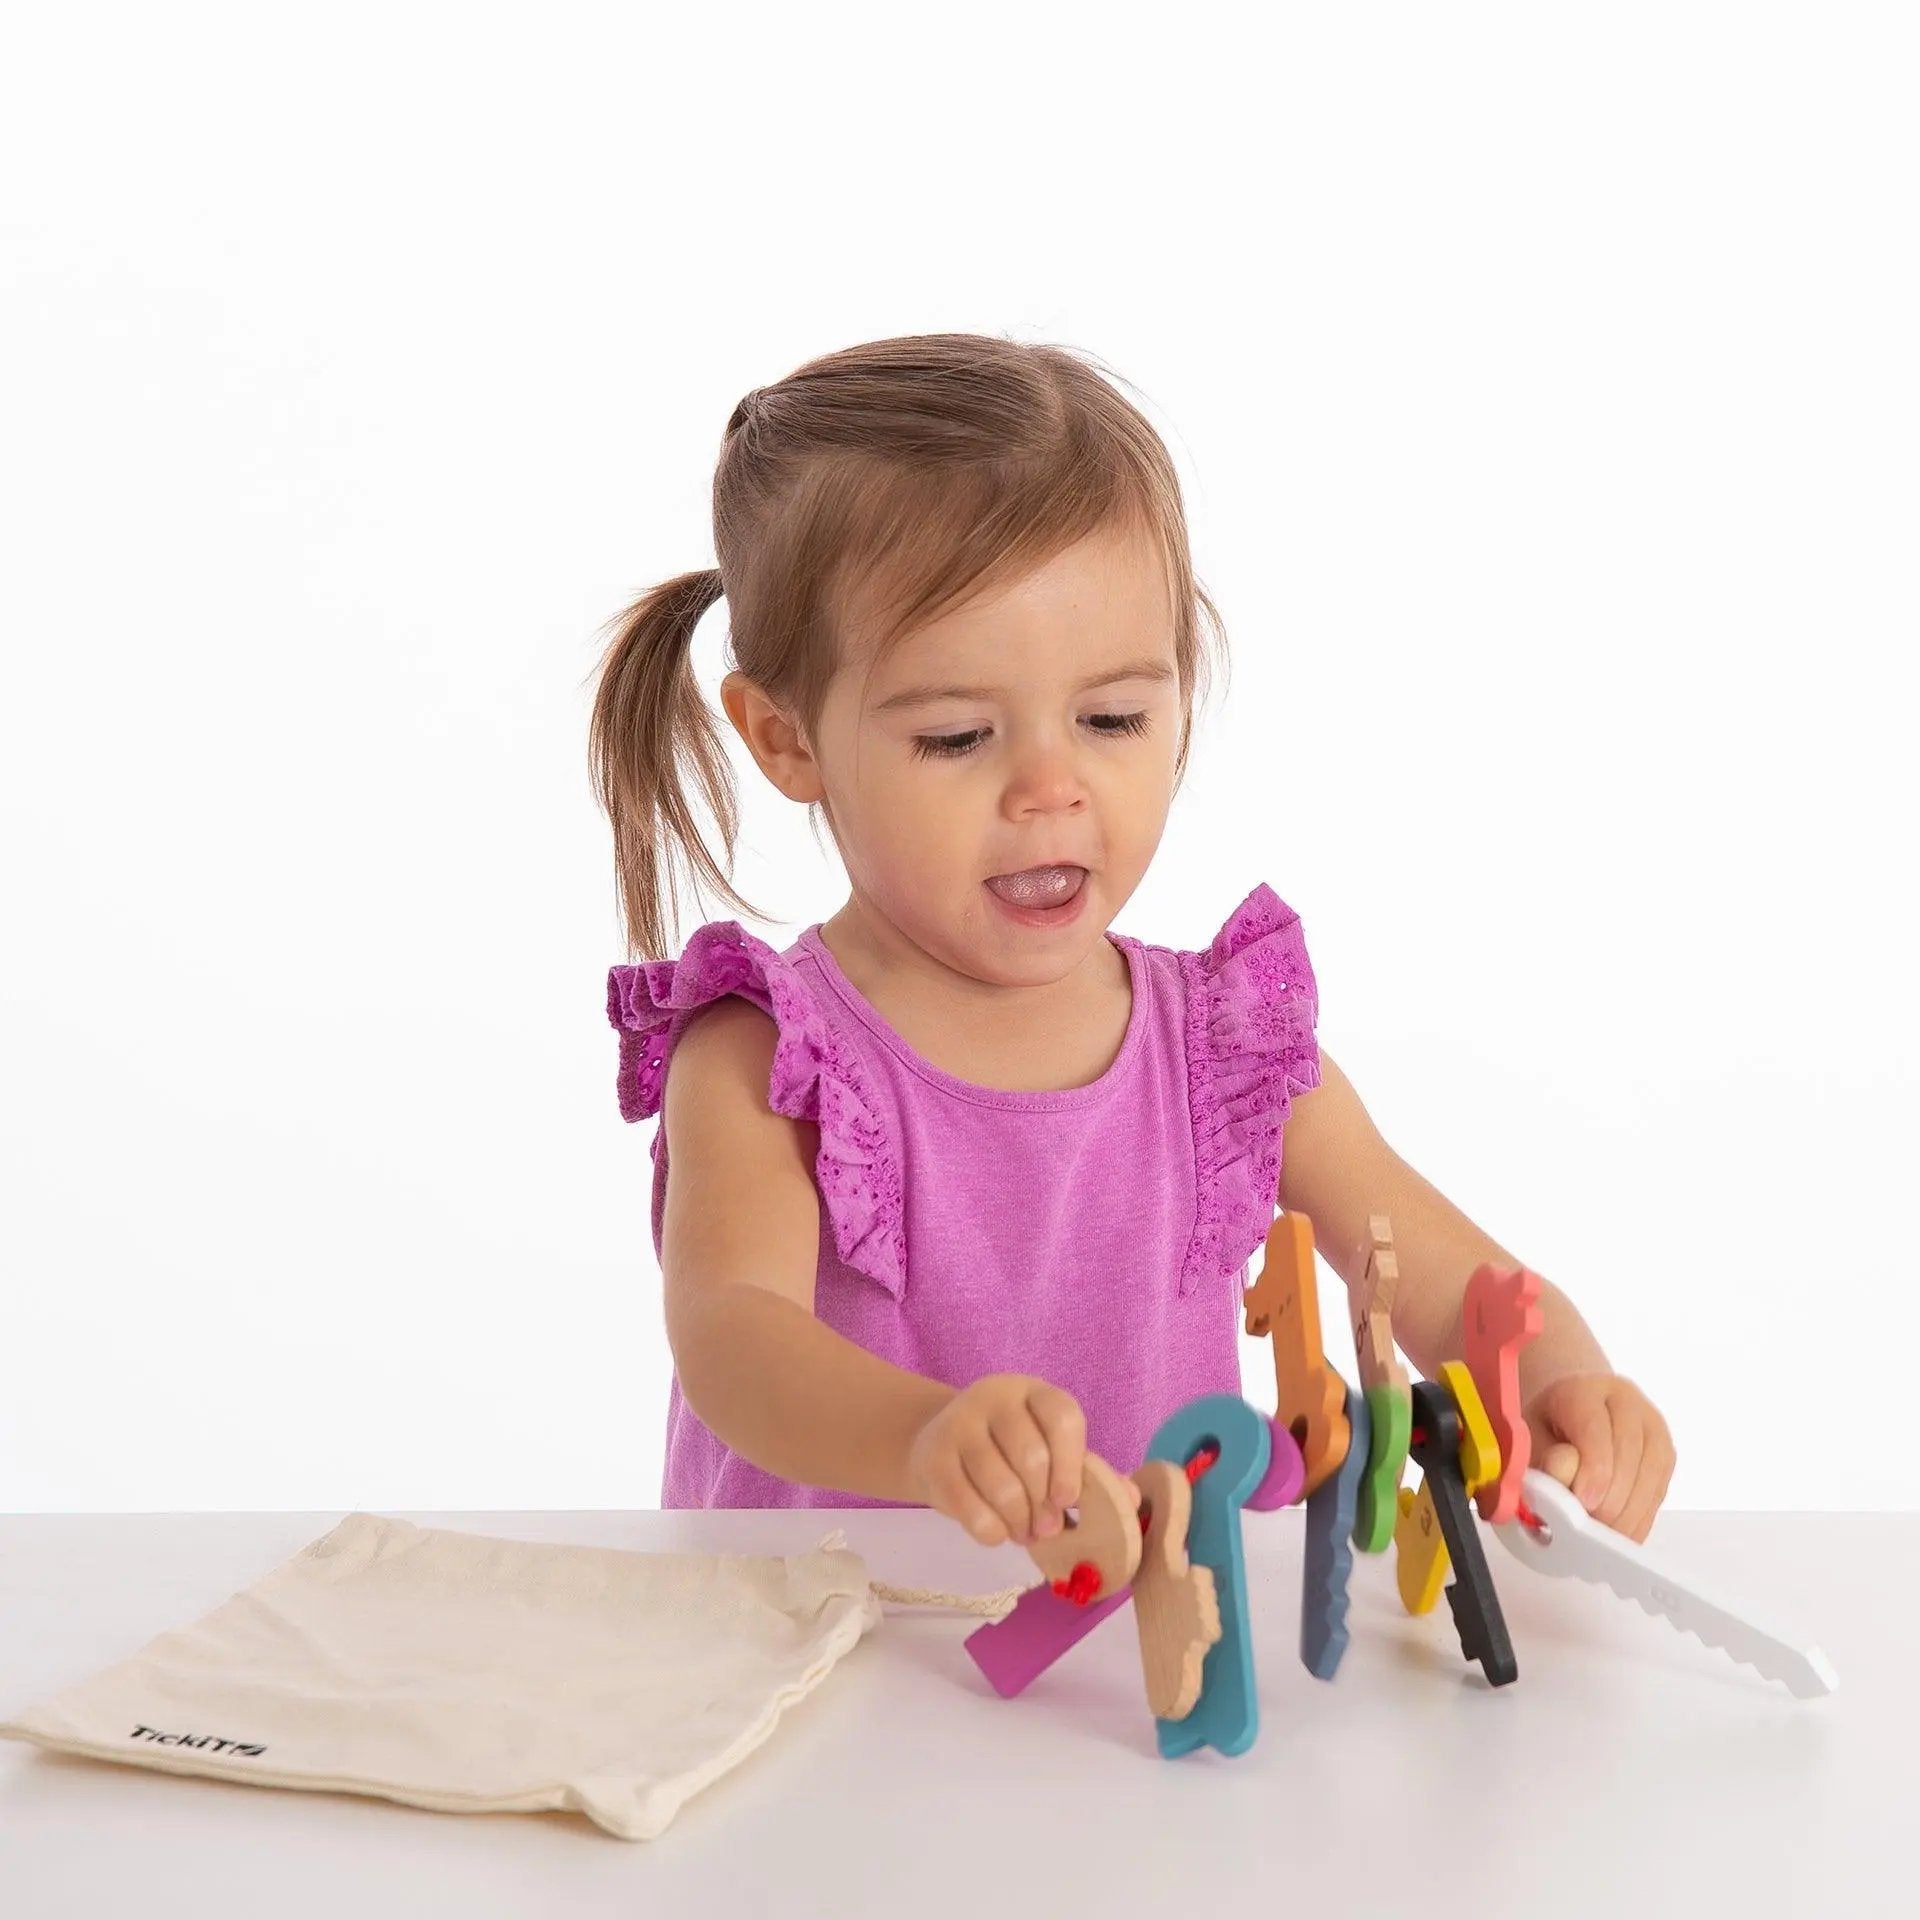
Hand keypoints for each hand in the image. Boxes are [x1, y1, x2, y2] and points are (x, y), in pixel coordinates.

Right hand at [907, 1374, 1088, 1547]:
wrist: (938, 1443)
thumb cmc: (1008, 1450)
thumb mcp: (1049, 1448)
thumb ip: (1088, 1471)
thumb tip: (1129, 1498)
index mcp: (1034, 1392)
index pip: (1062, 1417)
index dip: (1071, 1463)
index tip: (1069, 1501)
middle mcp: (995, 1398)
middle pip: (1031, 1456)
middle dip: (1044, 1505)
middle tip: (1048, 1529)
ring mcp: (959, 1424)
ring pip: (1000, 1485)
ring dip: (1019, 1521)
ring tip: (1025, 1533)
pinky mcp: (932, 1457)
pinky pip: (967, 1505)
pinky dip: (990, 1530)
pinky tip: (998, 1533)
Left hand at [1524, 1373, 1674, 1542]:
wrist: (1574, 1406)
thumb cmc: (1549, 1425)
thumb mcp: (1530, 1435)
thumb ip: (1542, 1459)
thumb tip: (1560, 1485)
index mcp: (1583, 1389)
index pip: (1595, 1427)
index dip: (1594, 1468)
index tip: (1585, 1502)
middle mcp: (1624, 1400)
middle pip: (1628, 1452)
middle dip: (1611, 1498)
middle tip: (1591, 1530)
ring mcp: (1651, 1425)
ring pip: (1651, 1473)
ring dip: (1628, 1513)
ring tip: (1602, 1538)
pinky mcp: (1666, 1452)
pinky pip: (1660, 1489)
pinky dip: (1641, 1517)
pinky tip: (1620, 1533)